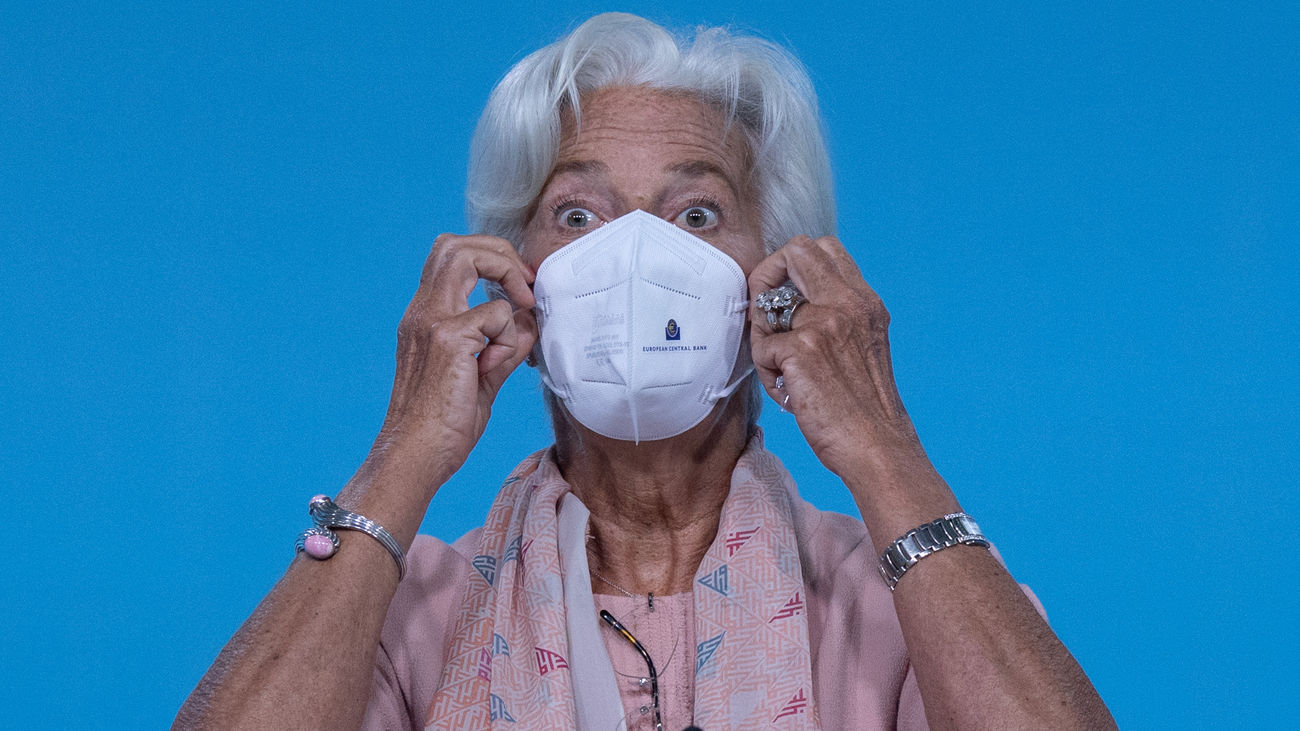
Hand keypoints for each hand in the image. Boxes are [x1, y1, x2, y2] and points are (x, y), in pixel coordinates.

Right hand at [375, 233, 537, 490]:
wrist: (413, 459)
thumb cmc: (441, 429)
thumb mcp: (478, 380)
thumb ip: (500, 348)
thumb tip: (526, 325)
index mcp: (424, 319)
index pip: (449, 258)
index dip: (490, 259)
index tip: (519, 290)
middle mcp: (422, 313)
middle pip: (454, 244)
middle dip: (499, 252)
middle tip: (525, 285)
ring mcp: (432, 323)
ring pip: (465, 257)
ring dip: (504, 273)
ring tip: (522, 306)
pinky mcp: (448, 342)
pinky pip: (495, 314)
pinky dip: (508, 334)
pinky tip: (497, 366)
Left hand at [748, 235, 924, 478]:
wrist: (877, 445)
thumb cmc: (864, 405)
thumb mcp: (862, 344)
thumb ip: (836, 316)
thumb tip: (788, 302)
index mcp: (863, 300)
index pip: (823, 247)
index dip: (791, 264)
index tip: (784, 298)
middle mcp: (847, 303)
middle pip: (794, 251)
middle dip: (766, 276)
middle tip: (765, 316)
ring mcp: (824, 323)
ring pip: (767, 307)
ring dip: (763, 338)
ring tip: (779, 370)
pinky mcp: (802, 350)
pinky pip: (762, 348)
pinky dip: (766, 372)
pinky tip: (788, 393)